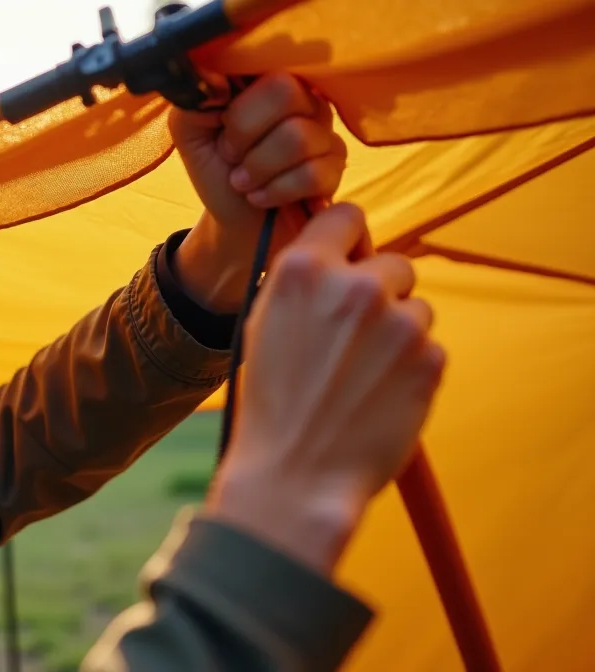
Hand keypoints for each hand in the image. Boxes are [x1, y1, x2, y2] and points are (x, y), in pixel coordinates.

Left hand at [170, 73, 346, 312]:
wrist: (234, 221)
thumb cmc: (216, 170)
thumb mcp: (189, 131)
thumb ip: (193, 99)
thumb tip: (216, 79)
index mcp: (266, 80)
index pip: (263, 63)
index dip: (238, 104)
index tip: (220, 126)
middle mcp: (302, 96)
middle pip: (286, 92)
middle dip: (245, 134)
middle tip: (232, 156)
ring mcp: (323, 130)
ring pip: (298, 137)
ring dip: (258, 169)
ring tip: (243, 183)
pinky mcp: (335, 166)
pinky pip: (313, 172)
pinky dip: (276, 191)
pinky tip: (262, 197)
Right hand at [207, 203, 446, 574]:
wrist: (295, 476)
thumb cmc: (270, 404)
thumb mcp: (264, 325)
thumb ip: (303, 283)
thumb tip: (337, 256)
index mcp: (303, 271)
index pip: (347, 216)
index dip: (348, 240)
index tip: (348, 262)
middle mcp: (354, 287)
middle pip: (392, 263)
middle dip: (380, 293)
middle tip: (354, 338)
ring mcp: (398, 323)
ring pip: (415, 309)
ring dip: (397, 334)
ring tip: (361, 377)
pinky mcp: (430, 360)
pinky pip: (430, 348)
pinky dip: (411, 370)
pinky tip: (378, 398)